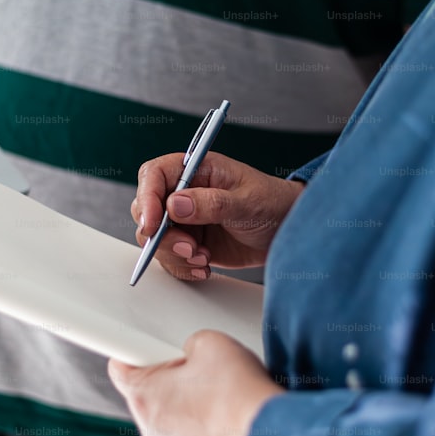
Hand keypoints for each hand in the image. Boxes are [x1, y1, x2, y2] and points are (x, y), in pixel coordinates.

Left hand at [108, 330, 282, 435]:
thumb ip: (189, 344)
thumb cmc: (238, 395)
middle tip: (200, 371)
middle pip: (150, 396)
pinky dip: (208, 431)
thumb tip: (193, 352)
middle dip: (172, 381)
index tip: (146, 348)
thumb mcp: (210, 342)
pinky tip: (229, 419)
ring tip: (221, 397)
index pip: (120, 368)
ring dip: (191, 408)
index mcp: (145, 397)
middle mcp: (153, 432)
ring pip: (173, 422)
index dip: (136, 352)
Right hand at [131, 152, 303, 279]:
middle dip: (162, 235)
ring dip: (174, 254)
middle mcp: (185, 193)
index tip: (153, 225)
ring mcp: (185, 219)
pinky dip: (182, 266)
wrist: (287, 230)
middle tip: (189, 247)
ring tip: (204, 257)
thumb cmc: (272, 203)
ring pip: (155, 238)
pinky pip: (170, 256)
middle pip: (147, 209)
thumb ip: (213, 203)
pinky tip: (204, 266)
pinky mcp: (190, 242)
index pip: (154, 175)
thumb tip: (175, 205)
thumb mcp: (248, 201)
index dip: (147, 198)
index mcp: (196, 169)